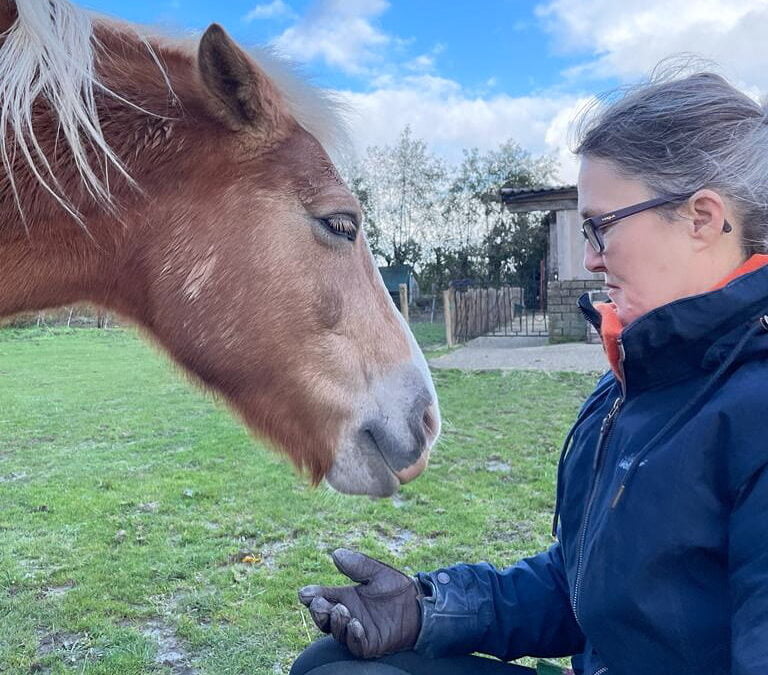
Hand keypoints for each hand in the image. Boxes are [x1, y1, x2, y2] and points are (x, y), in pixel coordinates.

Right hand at [298, 548, 422, 657]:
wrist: (419, 604)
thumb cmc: (397, 588)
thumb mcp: (377, 572)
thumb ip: (357, 565)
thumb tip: (336, 553)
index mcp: (345, 598)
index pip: (322, 598)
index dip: (311, 596)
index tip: (304, 593)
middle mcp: (348, 615)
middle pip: (324, 618)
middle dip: (318, 611)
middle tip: (319, 603)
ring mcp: (358, 631)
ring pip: (337, 632)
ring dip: (335, 622)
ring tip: (341, 609)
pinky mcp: (370, 644)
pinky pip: (356, 645)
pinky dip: (353, 636)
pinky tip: (355, 624)